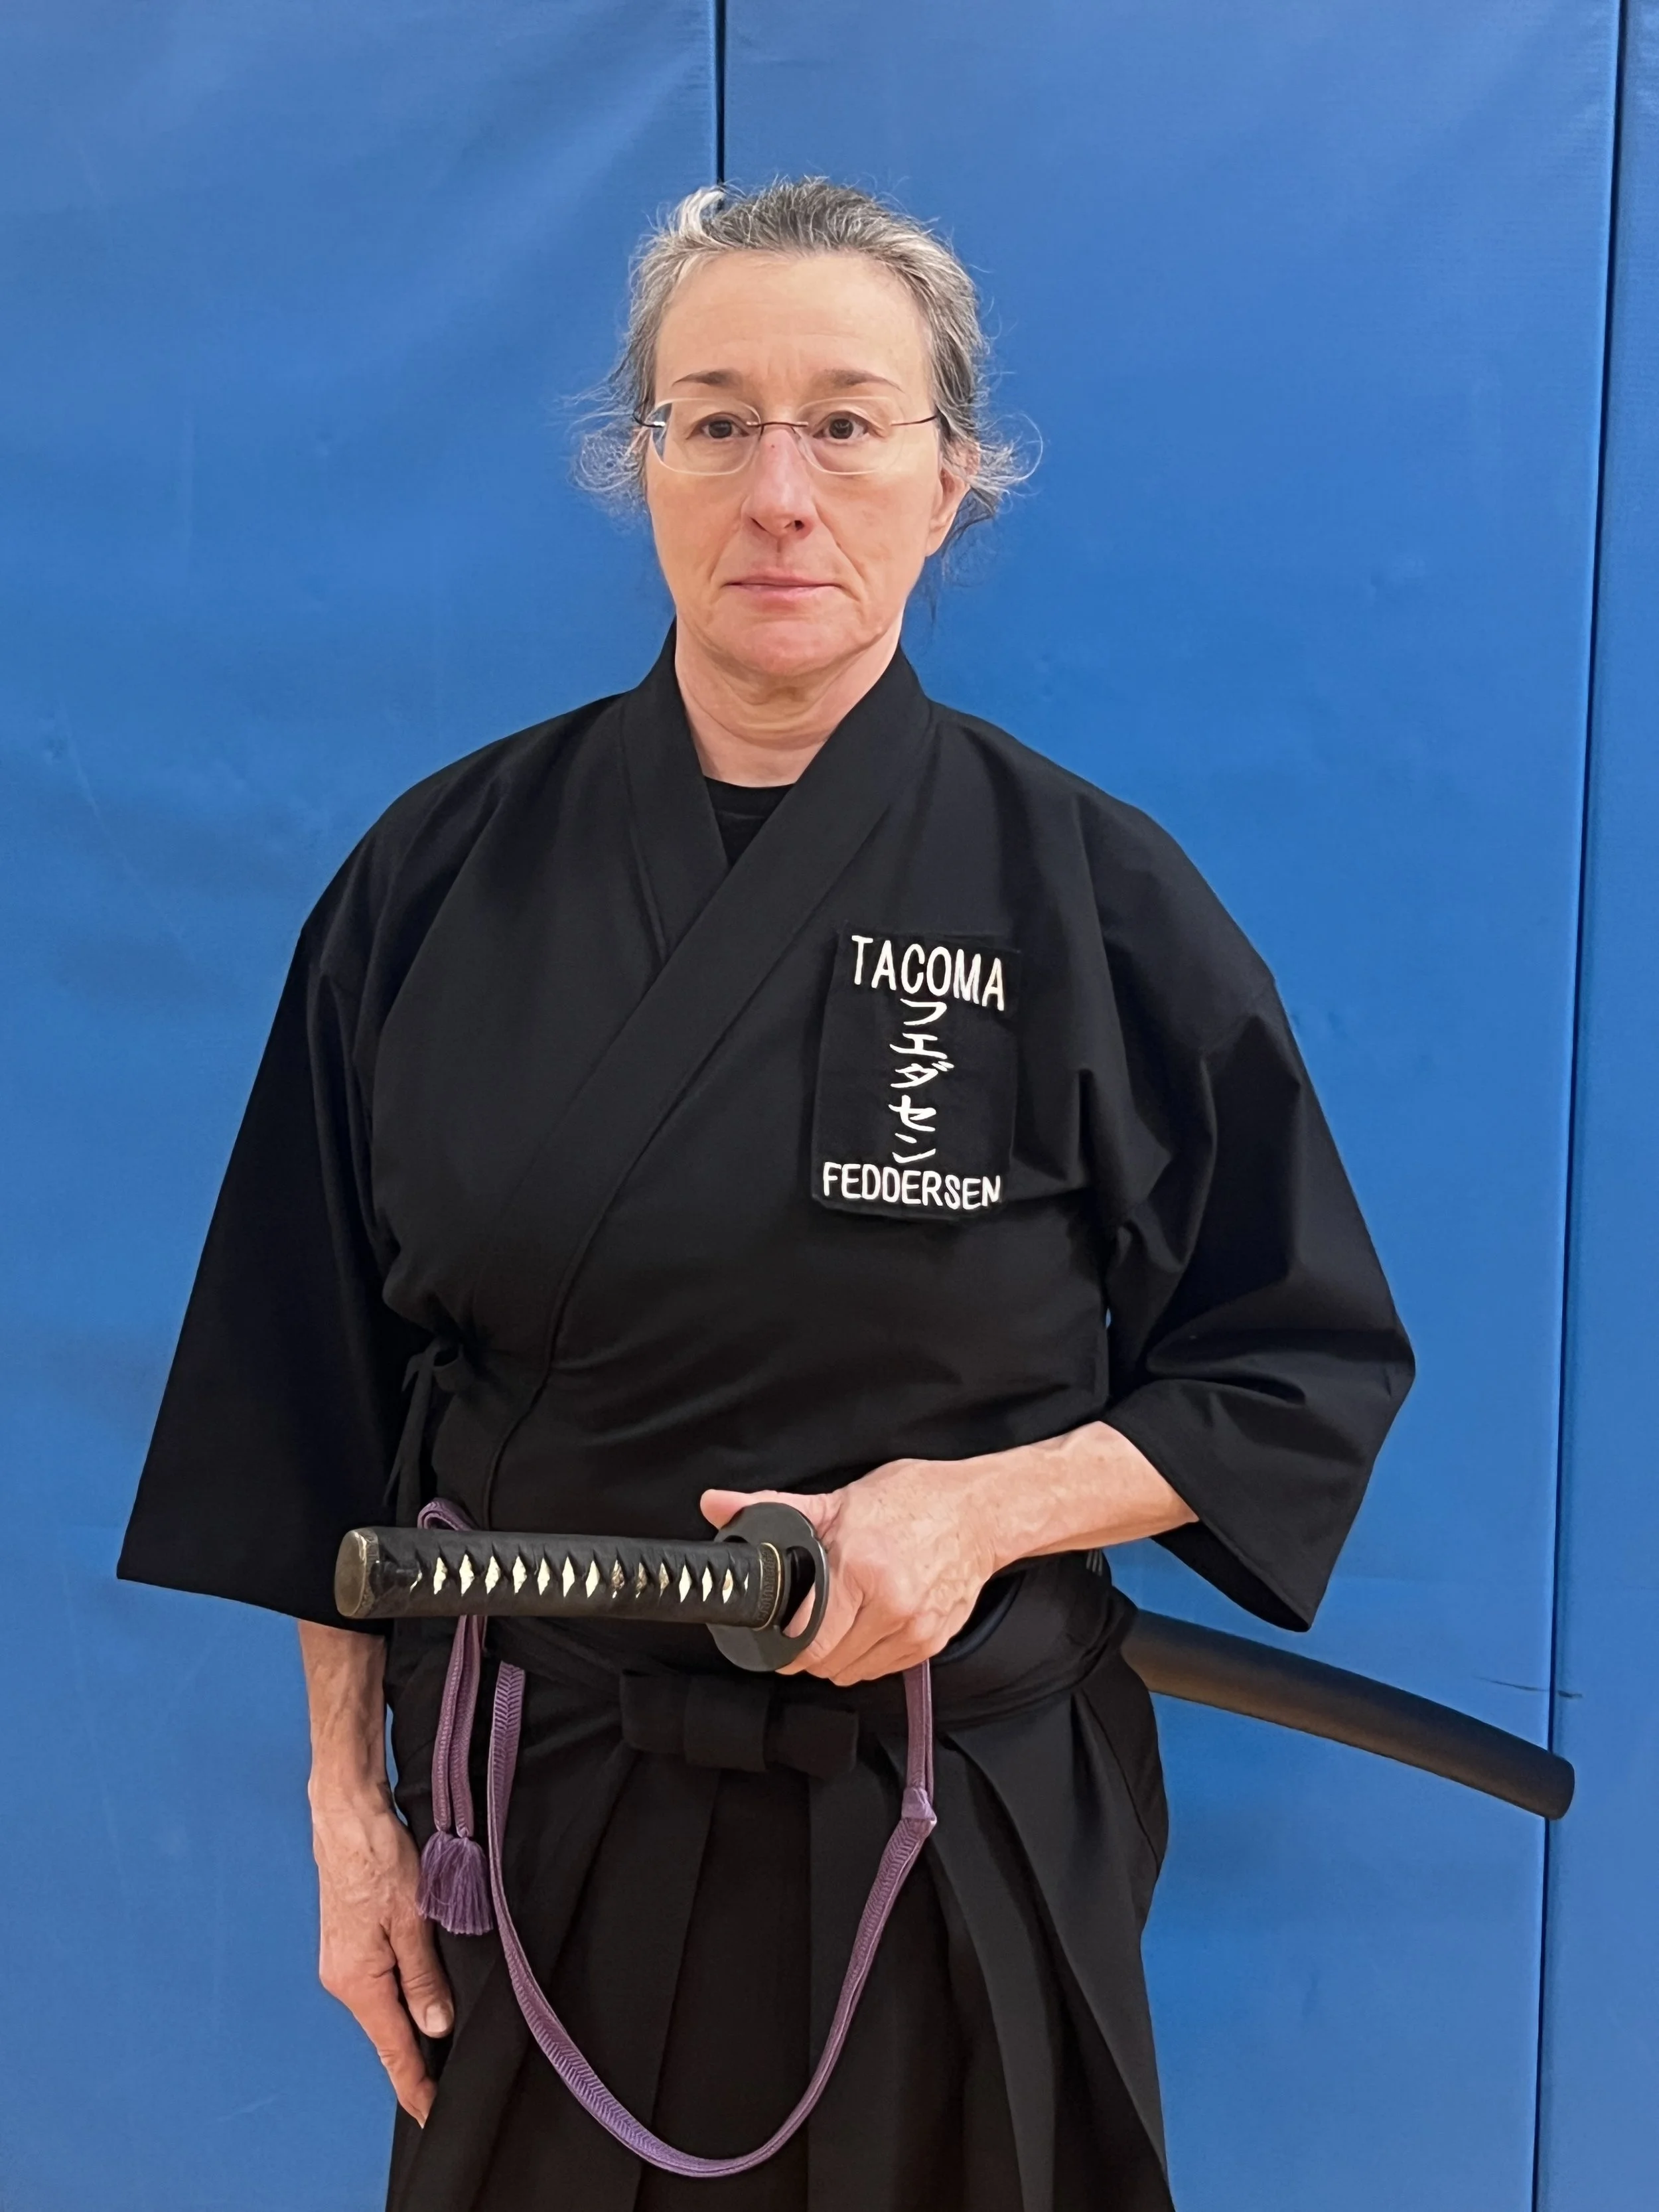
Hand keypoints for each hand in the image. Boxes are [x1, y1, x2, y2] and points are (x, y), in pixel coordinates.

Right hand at [310, 1780, 453, 2125]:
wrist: (346, 1812)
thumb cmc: (376, 1856)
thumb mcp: (412, 1918)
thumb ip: (423, 1975)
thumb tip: (435, 2026)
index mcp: (358, 1981)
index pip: (393, 2050)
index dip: (415, 2086)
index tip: (434, 2115)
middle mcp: (344, 1979)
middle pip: (388, 2032)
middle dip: (417, 2059)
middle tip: (451, 2084)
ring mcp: (344, 1961)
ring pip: (385, 2006)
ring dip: (412, 2023)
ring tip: (444, 2047)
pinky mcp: (350, 1943)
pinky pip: (380, 1983)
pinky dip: (402, 1995)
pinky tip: (423, 1997)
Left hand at [702, 1458, 998, 1684]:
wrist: (980, 1512)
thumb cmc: (913, 1501)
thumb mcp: (839, 1500)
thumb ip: (774, 1508)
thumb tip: (716, 1505)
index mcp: (861, 1568)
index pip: (806, 1642)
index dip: (783, 1645)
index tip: (777, 1633)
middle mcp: (891, 1605)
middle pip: (825, 1663)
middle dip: (807, 1649)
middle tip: (804, 1622)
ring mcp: (915, 1629)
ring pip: (852, 1672)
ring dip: (836, 1656)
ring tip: (837, 1620)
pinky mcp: (932, 1643)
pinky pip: (882, 1669)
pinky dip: (866, 1655)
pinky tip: (867, 1623)